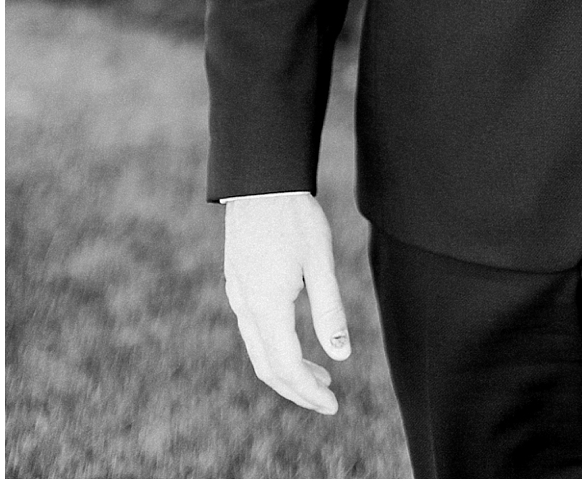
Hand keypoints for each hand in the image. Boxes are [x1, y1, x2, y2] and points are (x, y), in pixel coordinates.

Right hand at [222, 191, 349, 414]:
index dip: (309, 391)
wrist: (260, 180)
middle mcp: (245, 307)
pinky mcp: (237, 283)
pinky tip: (295, 341)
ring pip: (258, 350)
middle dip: (297, 389)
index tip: (333, 404)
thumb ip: (329, 310)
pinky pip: (252, 331)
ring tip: (319, 374)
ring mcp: (237, 295)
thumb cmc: (294, 216)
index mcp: (267, 306)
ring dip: (286, 370)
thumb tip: (341, 356)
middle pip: (267, 367)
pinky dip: (274, 348)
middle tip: (327, 398)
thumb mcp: (319, 261)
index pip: (286, 367)